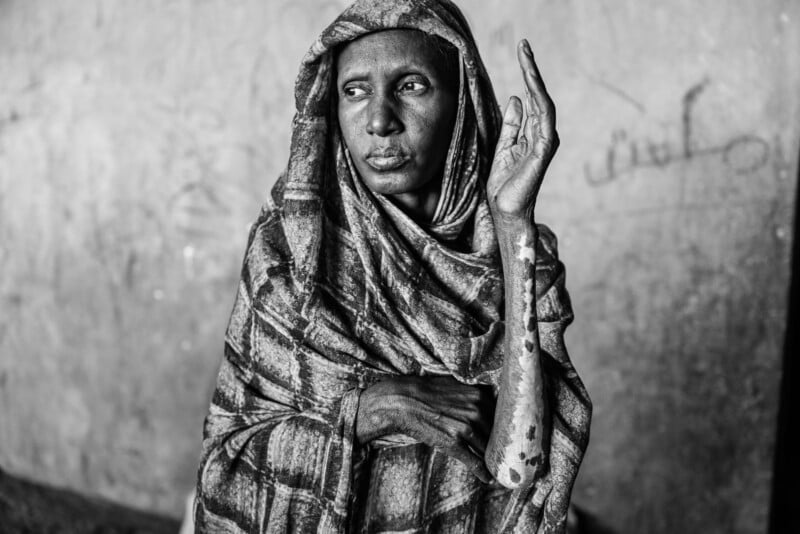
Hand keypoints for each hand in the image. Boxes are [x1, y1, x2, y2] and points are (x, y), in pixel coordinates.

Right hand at [355, 375, 494, 482]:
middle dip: (500, 445)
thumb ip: (474, 395)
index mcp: (479, 396)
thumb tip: (489, 400)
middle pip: (495, 433)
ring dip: (492, 460)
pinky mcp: (453, 443)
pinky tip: (488, 478)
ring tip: (497, 467)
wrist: (404, 401)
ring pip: (486, 449)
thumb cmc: (428, 392)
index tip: (509, 438)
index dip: (504, 429)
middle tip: (505, 454)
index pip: (500, 417)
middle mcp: (475, 411)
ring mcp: (465, 428)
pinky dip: (483, 472)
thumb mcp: (456, 386)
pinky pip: (475, 462)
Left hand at [487, 39, 558, 221]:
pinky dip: (539, 100)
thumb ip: (511, 125)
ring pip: (543, 102)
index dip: (528, 74)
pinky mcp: (542, 151)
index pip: (532, 98)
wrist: (505, 211)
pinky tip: (530, 84)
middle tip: (524, 45)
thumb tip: (516, 98)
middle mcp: (543, 135)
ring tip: (526, 57)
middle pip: (539, 94)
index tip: (522, 51)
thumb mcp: (502, 147)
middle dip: (532, 69)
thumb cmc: (504, 185)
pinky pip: (543, 120)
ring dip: (535, 78)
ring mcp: (545, 142)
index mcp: (533, 133)